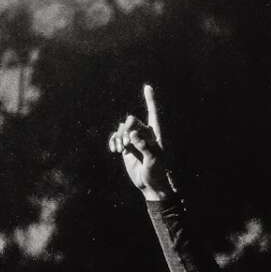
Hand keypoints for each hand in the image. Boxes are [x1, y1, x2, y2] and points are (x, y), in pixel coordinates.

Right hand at [108, 84, 172, 200]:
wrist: (150, 184)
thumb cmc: (157, 172)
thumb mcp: (153, 159)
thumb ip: (144, 145)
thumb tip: (133, 134)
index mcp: (155, 133)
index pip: (153, 113)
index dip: (150, 100)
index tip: (148, 87)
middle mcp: (144, 134)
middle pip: (132, 121)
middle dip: (127, 130)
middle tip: (127, 144)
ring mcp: (134, 140)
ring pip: (122, 129)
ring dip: (119, 136)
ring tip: (121, 149)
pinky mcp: (126, 147)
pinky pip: (116, 137)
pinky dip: (114, 141)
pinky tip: (115, 150)